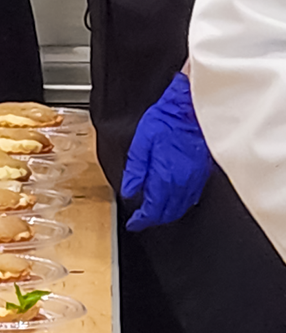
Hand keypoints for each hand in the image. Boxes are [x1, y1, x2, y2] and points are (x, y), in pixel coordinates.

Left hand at [121, 72, 212, 231]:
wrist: (191, 109)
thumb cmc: (166, 121)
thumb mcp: (140, 144)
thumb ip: (135, 170)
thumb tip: (129, 190)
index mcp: (165, 177)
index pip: (153, 209)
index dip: (141, 219)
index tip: (133, 223)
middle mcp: (182, 184)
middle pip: (168, 212)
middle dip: (154, 219)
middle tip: (141, 219)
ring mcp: (195, 180)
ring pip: (181, 207)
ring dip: (167, 213)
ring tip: (153, 212)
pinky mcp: (203, 175)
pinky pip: (190, 198)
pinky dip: (180, 204)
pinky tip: (172, 200)